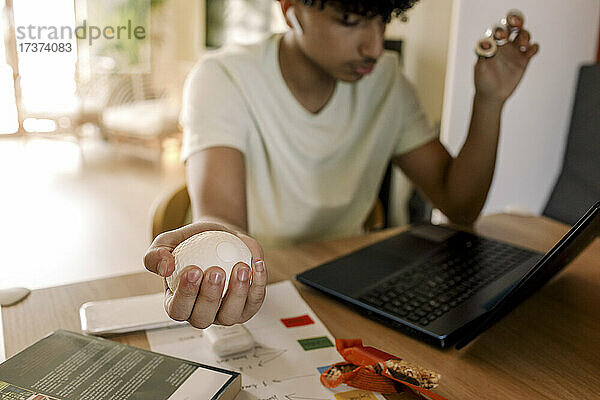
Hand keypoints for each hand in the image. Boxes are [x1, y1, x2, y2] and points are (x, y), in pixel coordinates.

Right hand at [144, 222, 266, 327]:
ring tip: (240, 267)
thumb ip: (157, 255)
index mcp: (178, 304)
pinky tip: (256, 263)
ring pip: (231, 315)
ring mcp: (225, 313)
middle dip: (210, 297)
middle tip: (216, 271)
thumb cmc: (193, 243)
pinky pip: (254, 300)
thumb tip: (165, 268)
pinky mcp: (247, 306)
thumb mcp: (167, 242)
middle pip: (203, 317)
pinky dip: (258, 282)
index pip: (177, 310)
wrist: (220, 236)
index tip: (192, 270)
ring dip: (238, 293)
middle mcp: (201, 313)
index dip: (185, 295)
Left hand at [474, 27, 538, 103]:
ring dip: (526, 36)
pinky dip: (534, 47)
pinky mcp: (523, 61)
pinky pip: (533, 49)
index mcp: (493, 45)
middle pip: (513, 27)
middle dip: (516, 22)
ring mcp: (514, 52)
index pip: (498, 30)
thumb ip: (483, 55)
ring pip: (524, 35)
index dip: (501, 29)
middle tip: (517, 26)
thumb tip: (487, 44)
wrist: (491, 95)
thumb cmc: (483, 81)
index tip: (502, 37)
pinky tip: (529, 53)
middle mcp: (504, 45)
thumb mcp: (481, 68)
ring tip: (524, 47)